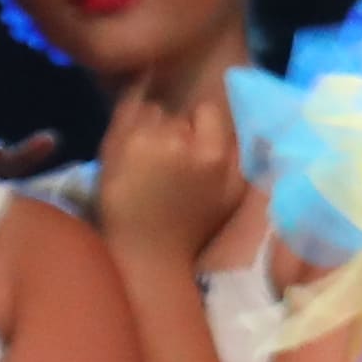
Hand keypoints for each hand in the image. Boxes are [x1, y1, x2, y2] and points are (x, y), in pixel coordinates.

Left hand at [96, 66, 256, 271]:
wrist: (147, 251)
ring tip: (145, 154)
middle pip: (178, 114)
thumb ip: (241, 156)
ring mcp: (143, 139)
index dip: (200, 125)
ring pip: (151, 111)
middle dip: (175, 128)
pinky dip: (128, 115)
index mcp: (213, 154)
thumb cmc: (193, 227)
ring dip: (149, 125)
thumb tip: (246, 120)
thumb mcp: (232, 194)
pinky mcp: (115, 144)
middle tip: (169, 156)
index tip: (194, 142)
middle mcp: (179, 139)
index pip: (208, 110)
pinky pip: (125, 111)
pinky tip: (130, 131)